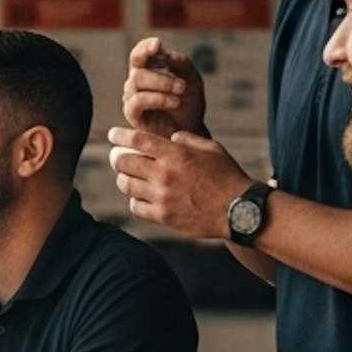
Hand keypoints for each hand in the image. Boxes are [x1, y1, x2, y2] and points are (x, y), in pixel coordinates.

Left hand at [105, 126, 251, 239]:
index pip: (137, 140)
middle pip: (123, 162)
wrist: (239, 210)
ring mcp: (162, 197)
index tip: (112, 135)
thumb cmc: (227, 175)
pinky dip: (136, 201)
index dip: (119, 136)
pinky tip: (142, 197)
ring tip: (130, 177)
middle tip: (117, 157)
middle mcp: (164, 174)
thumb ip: (187, 139)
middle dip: (117, 158)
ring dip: (125, 179)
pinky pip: (136, 207)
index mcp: (176, 154)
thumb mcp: (211, 148)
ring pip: (126, 185)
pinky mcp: (163, 216)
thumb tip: (169, 136)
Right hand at [123, 37, 205, 135]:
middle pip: (138, 67)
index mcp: (147, 69)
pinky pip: (138, 100)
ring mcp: (132, 97)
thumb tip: (167, 55)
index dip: (145, 47)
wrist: (190, 131)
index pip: (139, 54)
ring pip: (136, 80)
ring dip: (162, 84)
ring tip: (182, 91)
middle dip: (162, 73)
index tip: (158, 45)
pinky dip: (158, 98)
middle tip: (183, 84)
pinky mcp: (132, 114)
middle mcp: (136, 82)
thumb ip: (182, 64)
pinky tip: (175, 101)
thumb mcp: (192, 79)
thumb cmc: (189, 103)